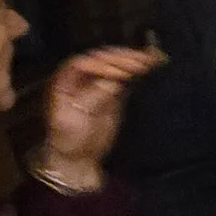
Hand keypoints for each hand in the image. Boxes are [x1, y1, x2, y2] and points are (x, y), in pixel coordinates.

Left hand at [39, 45, 166, 189]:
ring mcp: (99, 82)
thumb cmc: (69, 139)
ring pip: (115, 64)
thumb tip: (113, 81)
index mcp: (65, 82)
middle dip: (120, 59)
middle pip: (101, 59)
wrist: (78, 156)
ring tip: (149, 61)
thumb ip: (92, 98)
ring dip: (132, 60)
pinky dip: (138, 69)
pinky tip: (150, 63)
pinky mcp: (115, 90)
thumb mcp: (73, 119)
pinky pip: (126, 75)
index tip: (119, 73)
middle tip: (139, 64)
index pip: (83, 63)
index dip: (101, 64)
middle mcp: (82, 78)